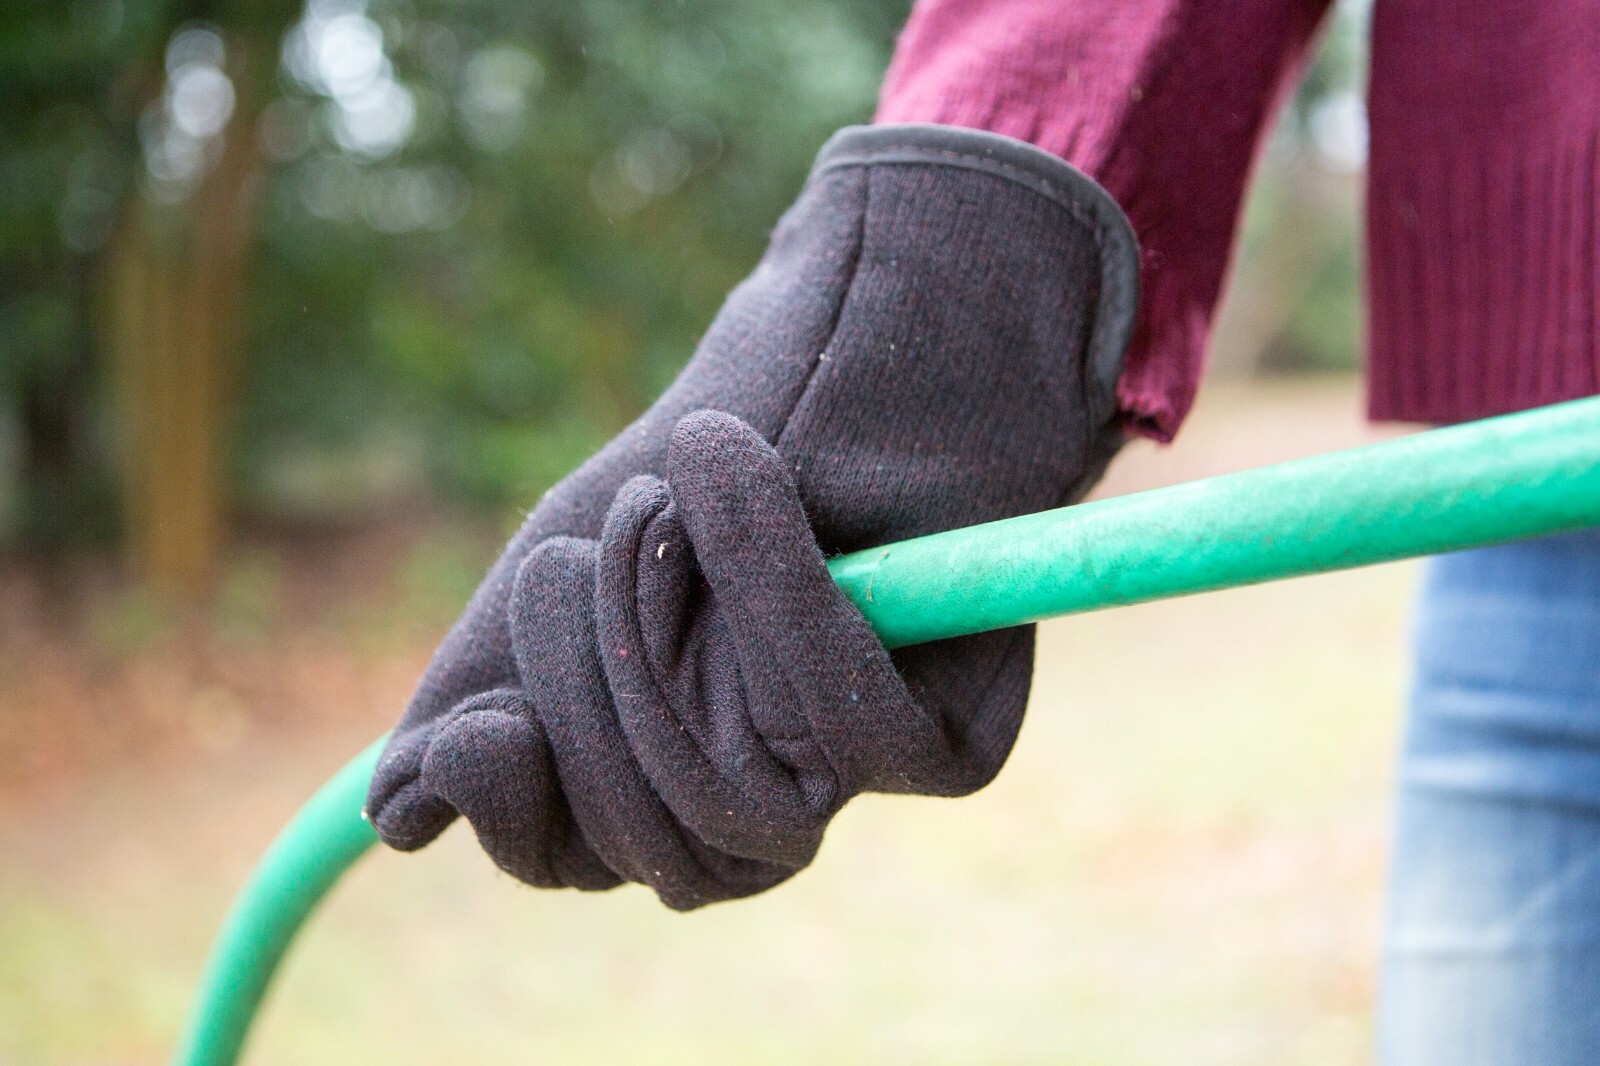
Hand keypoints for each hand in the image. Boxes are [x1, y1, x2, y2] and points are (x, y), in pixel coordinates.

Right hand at [366, 124, 1138, 909]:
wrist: (835, 358)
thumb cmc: (690, 478)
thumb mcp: (557, 575)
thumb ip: (478, 696)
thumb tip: (400, 815)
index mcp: (659, 785)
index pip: (570, 861)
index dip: (518, 811)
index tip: (480, 726)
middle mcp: (760, 807)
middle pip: (651, 853)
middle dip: (590, 694)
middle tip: (573, 558)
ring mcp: (854, 782)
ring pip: (738, 811)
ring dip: (669, 644)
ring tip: (654, 503)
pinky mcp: (944, 744)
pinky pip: (842, 725)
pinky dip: (771, 592)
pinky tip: (718, 470)